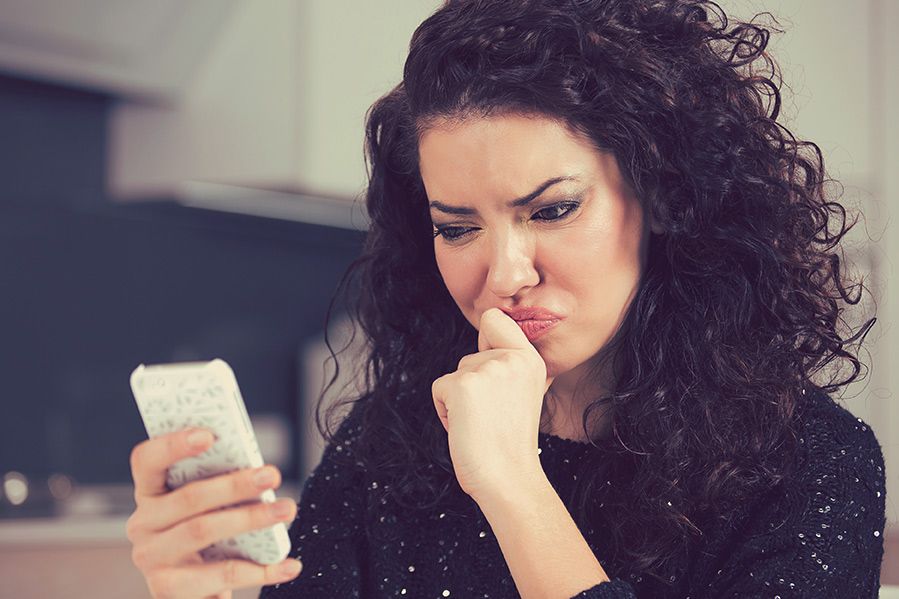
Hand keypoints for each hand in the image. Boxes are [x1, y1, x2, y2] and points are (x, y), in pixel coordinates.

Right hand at [126, 428, 301, 597]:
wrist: (196, 594)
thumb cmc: (209, 538)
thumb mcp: (207, 507)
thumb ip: (219, 483)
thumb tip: (258, 468)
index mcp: (151, 492)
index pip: (147, 460)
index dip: (173, 444)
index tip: (209, 434)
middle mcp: (143, 524)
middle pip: (188, 498)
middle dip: (235, 484)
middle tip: (272, 475)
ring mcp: (152, 559)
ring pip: (203, 530)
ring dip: (251, 518)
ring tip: (287, 509)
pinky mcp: (168, 590)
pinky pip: (222, 575)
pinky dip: (262, 570)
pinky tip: (289, 565)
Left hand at [431, 307, 552, 500]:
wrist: (508, 477)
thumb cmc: (511, 441)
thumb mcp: (527, 393)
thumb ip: (513, 365)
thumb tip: (493, 333)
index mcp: (531, 359)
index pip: (495, 318)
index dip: (485, 339)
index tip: (489, 366)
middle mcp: (511, 359)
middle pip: (469, 356)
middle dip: (472, 385)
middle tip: (492, 416)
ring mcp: (486, 370)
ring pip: (455, 373)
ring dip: (459, 400)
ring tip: (481, 424)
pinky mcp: (461, 385)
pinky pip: (439, 389)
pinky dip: (444, 410)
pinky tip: (465, 428)